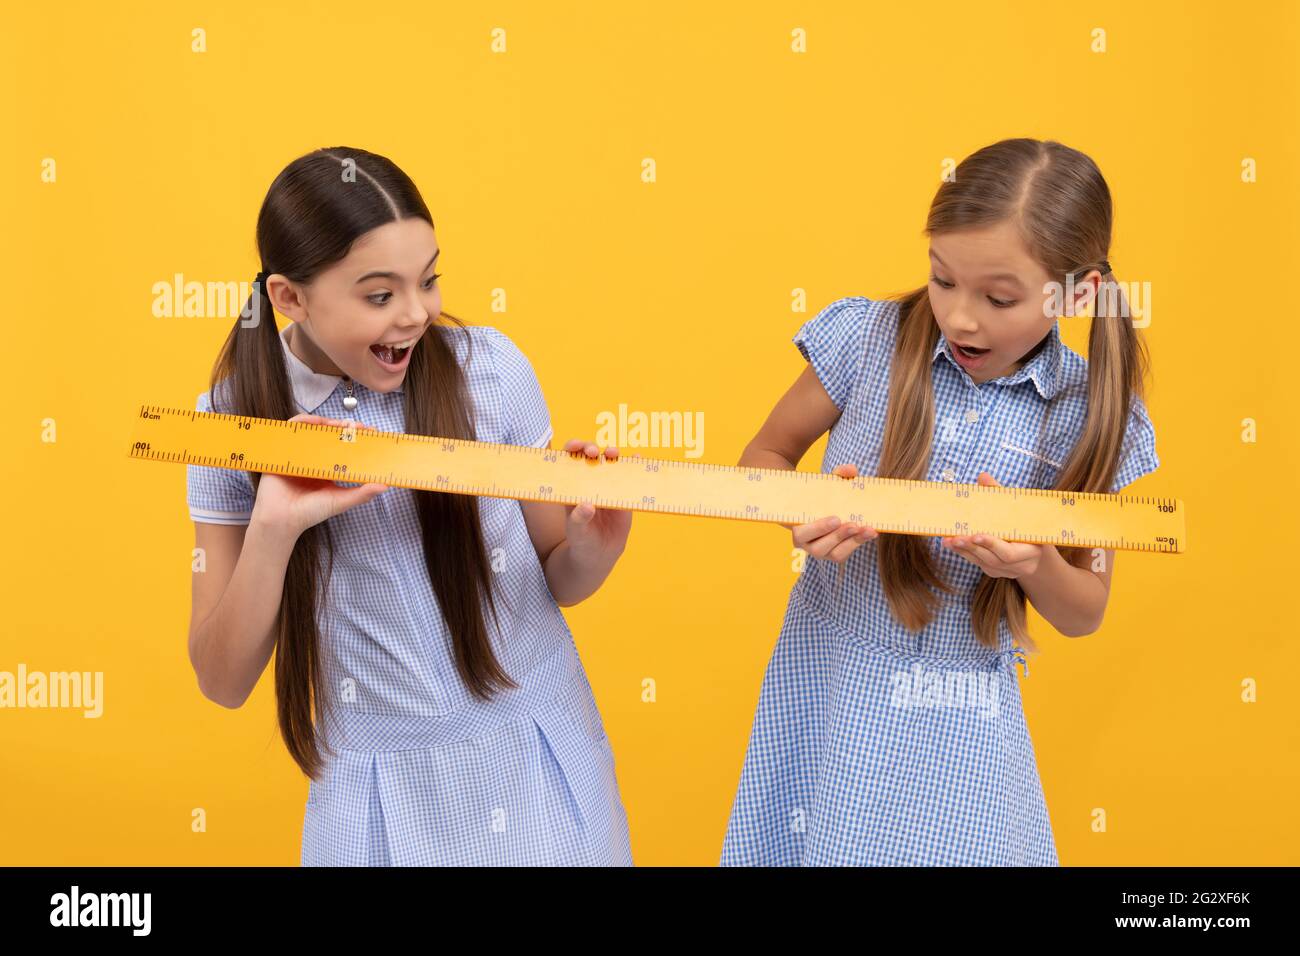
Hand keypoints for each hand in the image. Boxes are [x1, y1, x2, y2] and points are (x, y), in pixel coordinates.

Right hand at [251, 413, 389, 538]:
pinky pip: (291, 432)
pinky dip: (302, 423)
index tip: (372, 432)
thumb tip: (385, 485)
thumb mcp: (340, 501)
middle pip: (329, 436)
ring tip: (339, 425)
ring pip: (312, 431)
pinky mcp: (282, 451)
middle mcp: (313, 459)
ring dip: (326, 423)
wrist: (280, 520)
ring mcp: (298, 454)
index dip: (357, 438)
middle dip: (344, 428)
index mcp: (327, 469)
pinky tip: (314, 423)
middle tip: (358, 426)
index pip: (344, 448)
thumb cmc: (309, 513)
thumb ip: (362, 494)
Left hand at [560, 439, 632, 562]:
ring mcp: (607, 486)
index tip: (575, 446)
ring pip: (609, 463)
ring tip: (614, 454)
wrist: (600, 554)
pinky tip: (638, 459)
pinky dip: (634, 466)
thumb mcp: (577, 533)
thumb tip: (587, 506)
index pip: (570, 460)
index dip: (572, 448)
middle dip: (591, 448)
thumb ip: (579, 520)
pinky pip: (628, 477)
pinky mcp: (623, 494)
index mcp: (573, 487)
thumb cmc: (582, 541)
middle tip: (594, 452)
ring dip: (612, 454)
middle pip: (590, 456)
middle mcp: (589, 482)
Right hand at [785, 462, 877, 563]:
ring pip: (834, 554)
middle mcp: (806, 544)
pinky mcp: (834, 554)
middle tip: (854, 524)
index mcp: (797, 528)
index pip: (801, 534)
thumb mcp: (827, 484)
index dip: (818, 528)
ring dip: (852, 542)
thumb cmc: (820, 496)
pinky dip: (859, 543)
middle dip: (838, 536)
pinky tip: (870, 532)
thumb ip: (838, 474)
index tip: (836, 518)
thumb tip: (851, 470)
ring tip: (867, 530)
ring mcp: (821, 552)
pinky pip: (845, 554)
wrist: (822, 508)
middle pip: (819, 547)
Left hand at [941, 472, 1044, 578]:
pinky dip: (963, 552)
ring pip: (981, 562)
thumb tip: (983, 477)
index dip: (992, 544)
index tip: (976, 535)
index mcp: (1031, 551)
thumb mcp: (1021, 511)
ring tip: (947, 540)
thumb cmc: (1029, 525)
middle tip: (955, 537)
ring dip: (963, 550)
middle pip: (992, 559)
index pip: (1009, 552)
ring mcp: (1004, 570)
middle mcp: (1018, 565)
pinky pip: (976, 562)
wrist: (1036, 550)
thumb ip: (1001, 495)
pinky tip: (950, 543)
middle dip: (972, 547)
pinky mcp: (992, 570)